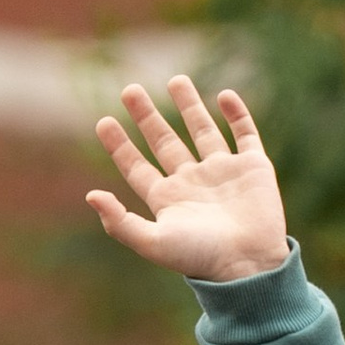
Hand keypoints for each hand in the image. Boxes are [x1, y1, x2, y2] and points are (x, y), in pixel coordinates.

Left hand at [88, 77, 289, 284]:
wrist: (248, 264)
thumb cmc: (199, 257)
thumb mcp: (153, 242)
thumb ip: (120, 223)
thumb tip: (91, 195)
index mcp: (168, 201)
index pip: (137, 168)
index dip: (120, 146)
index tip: (103, 122)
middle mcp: (193, 183)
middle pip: (164, 142)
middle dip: (146, 117)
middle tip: (129, 90)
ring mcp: (223, 173)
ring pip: (202, 130)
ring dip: (189, 105)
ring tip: (175, 79)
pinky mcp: (253, 168)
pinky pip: (245, 134)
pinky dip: (237, 114)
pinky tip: (225, 95)